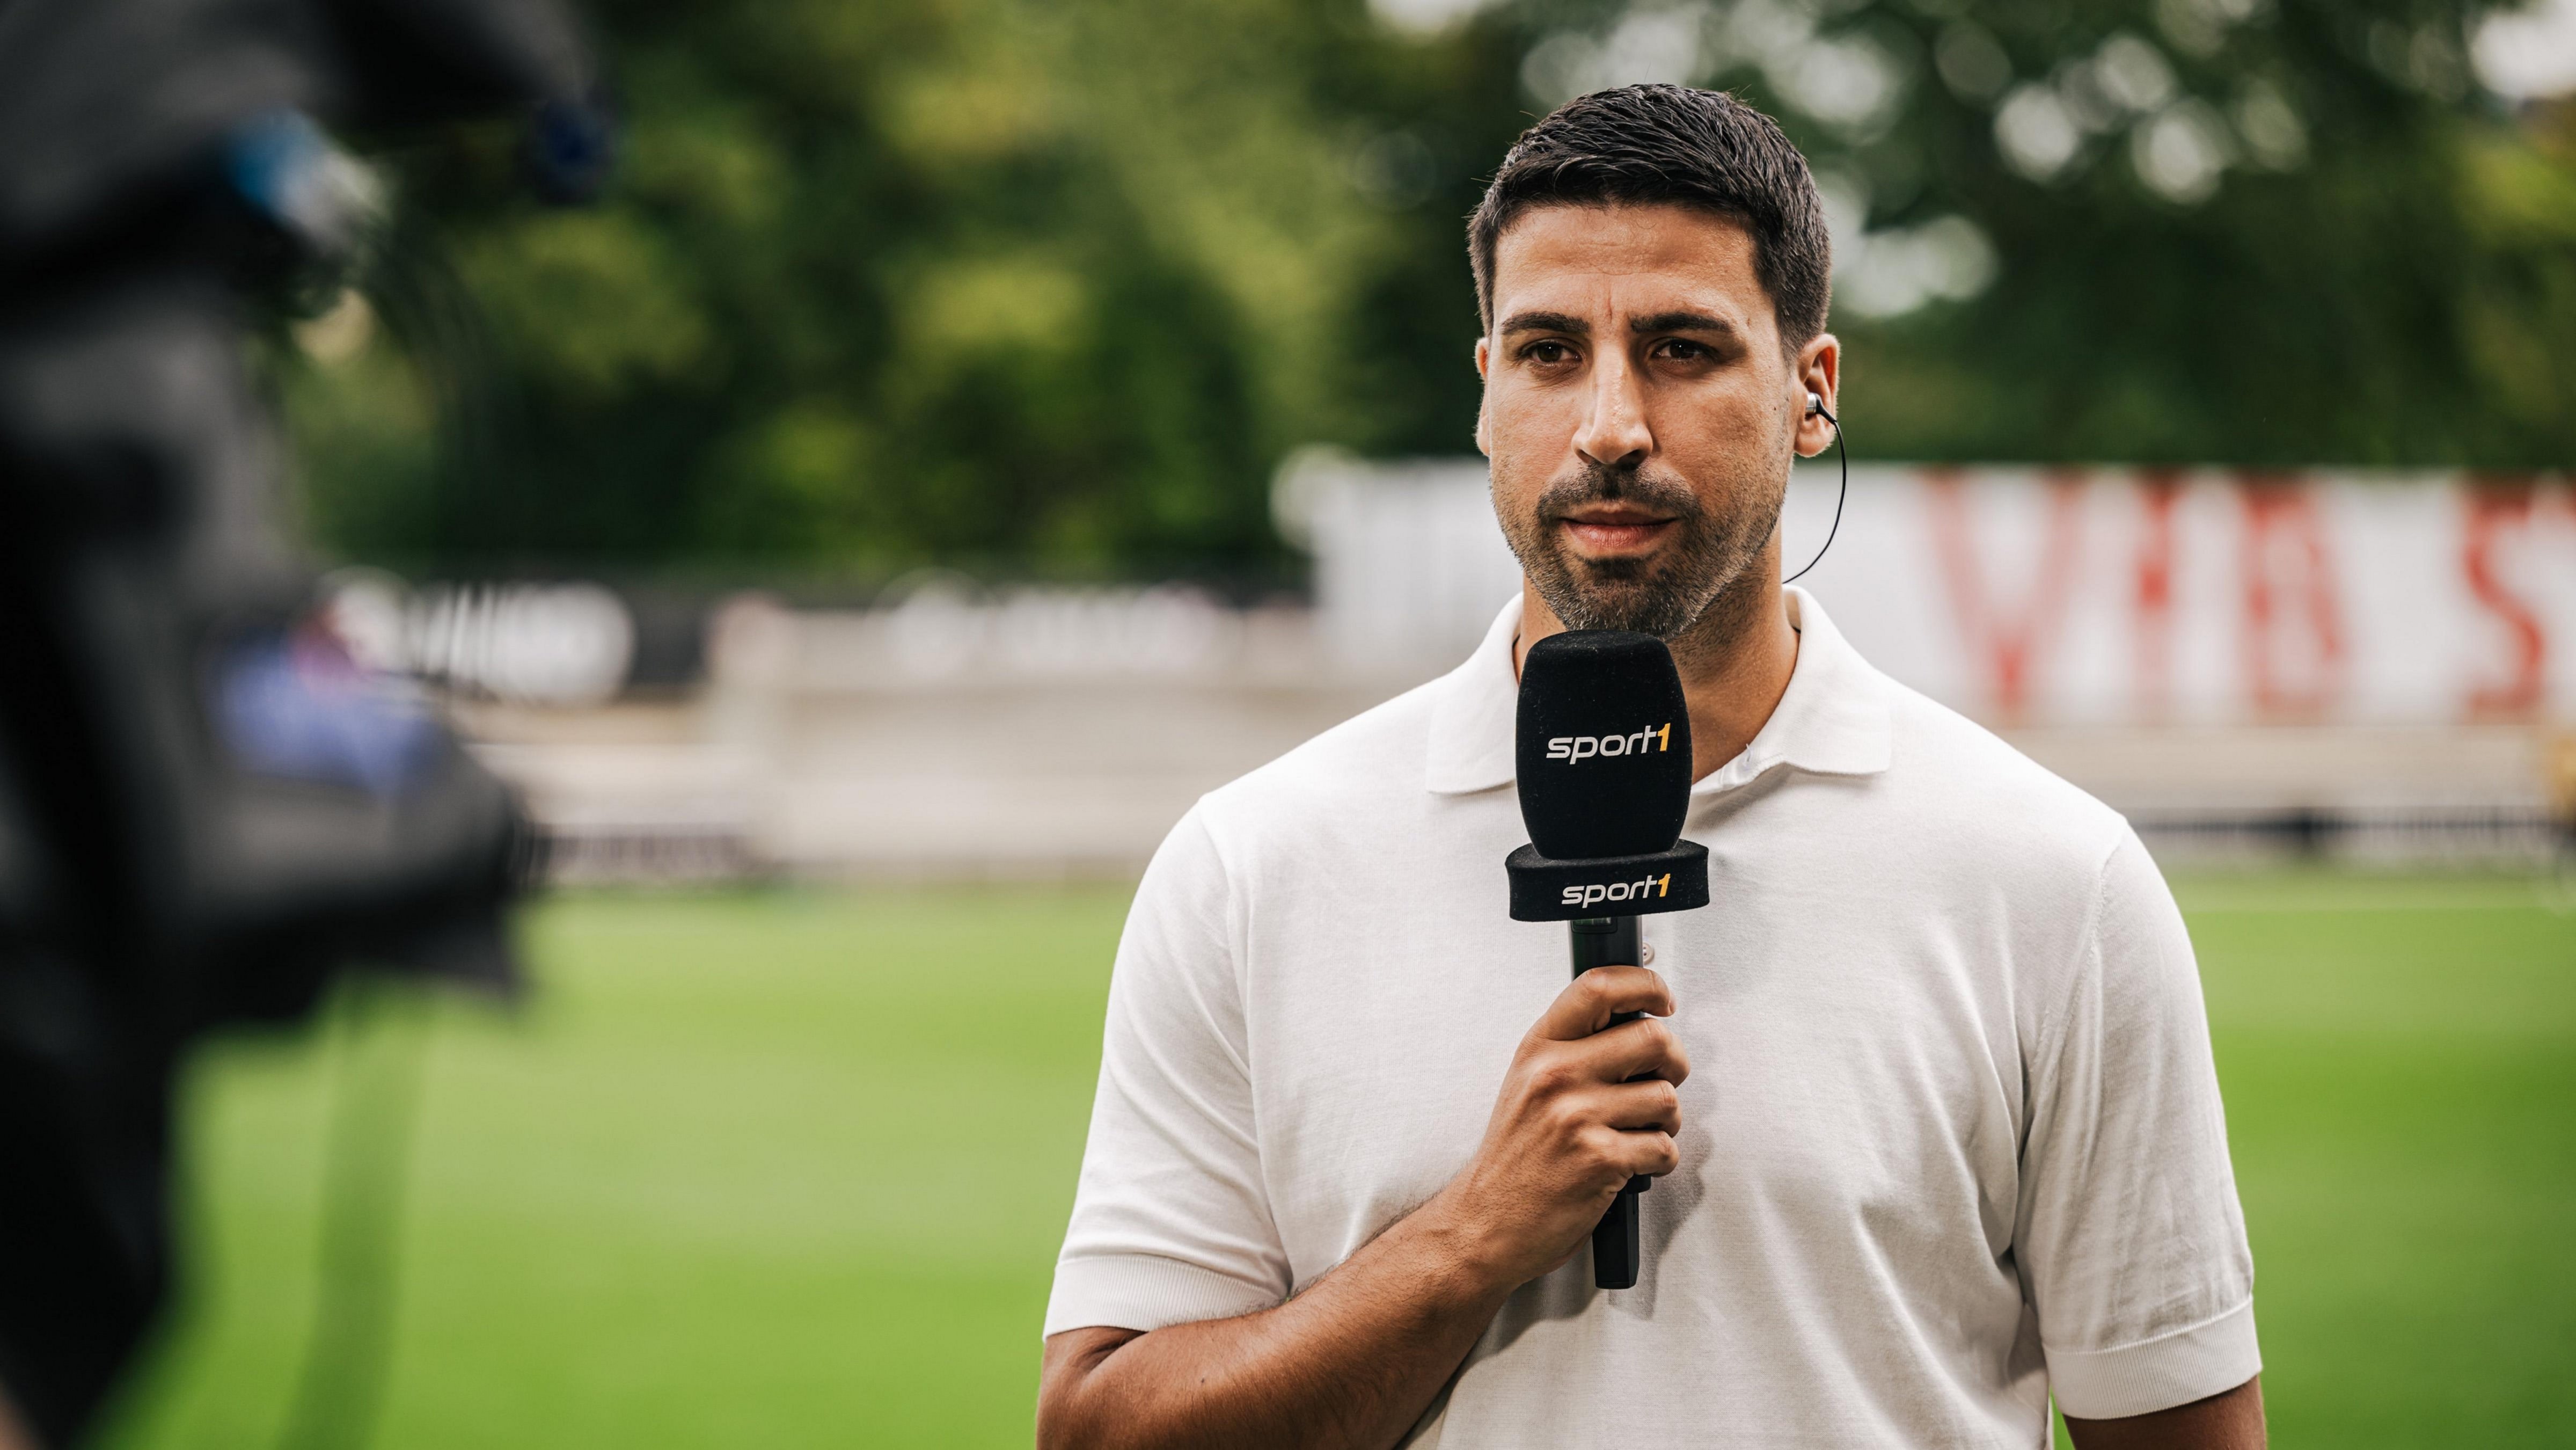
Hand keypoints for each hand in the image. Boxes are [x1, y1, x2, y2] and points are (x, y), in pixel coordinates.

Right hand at [1429, 964, 1687, 1288]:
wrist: (1486, 1223)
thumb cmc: (1514, 1159)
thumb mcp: (1527, 1085)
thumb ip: (1573, 1049)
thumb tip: (1636, 1022)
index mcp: (1538, 1048)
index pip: (1599, 987)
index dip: (1645, 985)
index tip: (1662, 1000)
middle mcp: (1556, 1075)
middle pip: (1653, 1037)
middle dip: (1674, 1062)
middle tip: (1663, 1078)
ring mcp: (1577, 1116)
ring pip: (1666, 1098)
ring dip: (1666, 1121)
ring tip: (1637, 1133)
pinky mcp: (1601, 1159)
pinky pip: (1664, 1147)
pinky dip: (1658, 1161)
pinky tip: (1629, 1165)